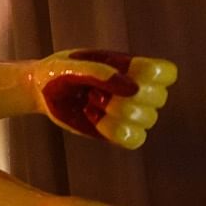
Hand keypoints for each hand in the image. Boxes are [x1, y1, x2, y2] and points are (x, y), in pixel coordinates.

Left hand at [32, 49, 176, 148]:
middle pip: (158, 97)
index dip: (151, 74)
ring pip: (146, 119)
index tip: (125, 71)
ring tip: (90, 102)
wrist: (40, 91)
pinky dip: (113, 130)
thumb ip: (98, 71)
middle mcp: (135, 90)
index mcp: (130, 67)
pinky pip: (135, 139)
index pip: (165, 73)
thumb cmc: (57, 72)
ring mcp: (128, 112)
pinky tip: (94, 119)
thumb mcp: (69, 66)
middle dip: (123, 95)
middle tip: (94, 90)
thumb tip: (133, 88)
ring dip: (114, 111)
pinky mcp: (117, 132)